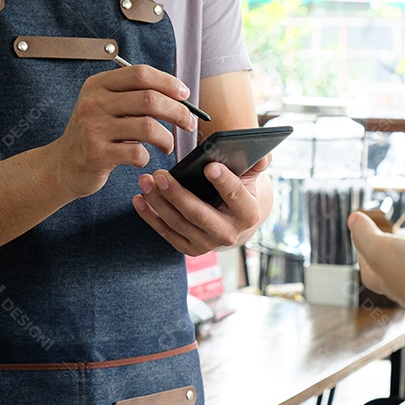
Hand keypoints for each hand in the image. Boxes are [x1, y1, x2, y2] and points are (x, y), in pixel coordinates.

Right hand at [45, 64, 196, 198]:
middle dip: (178, 111)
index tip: (185, 95)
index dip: (168, 82)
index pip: (140, 74)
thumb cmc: (94, 135)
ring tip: (168, 145)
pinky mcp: (96, 154)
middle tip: (189, 123)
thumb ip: (133, 96)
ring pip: (148, 127)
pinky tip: (142, 158)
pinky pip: (137, 152)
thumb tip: (177, 95)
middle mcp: (93, 103)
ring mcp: (93, 128)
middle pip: (149, 99)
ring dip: (167, 138)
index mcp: (98, 85)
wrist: (63, 166)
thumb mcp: (105, 107)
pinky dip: (147, 157)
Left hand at [132, 155, 269, 255]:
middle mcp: (229, 234)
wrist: (233, 224)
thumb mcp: (249, 179)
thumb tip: (265, 155)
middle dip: (177, 194)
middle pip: (199, 213)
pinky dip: (150, 216)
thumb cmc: (238, 193)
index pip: (236, 196)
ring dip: (158, 202)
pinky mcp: (189, 249)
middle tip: (160, 174)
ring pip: (178, 223)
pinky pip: (166, 232)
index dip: (224, 182)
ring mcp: (207, 244)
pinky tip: (139, 199)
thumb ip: (255, 165)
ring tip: (145, 181)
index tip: (209, 166)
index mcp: (248, 214)